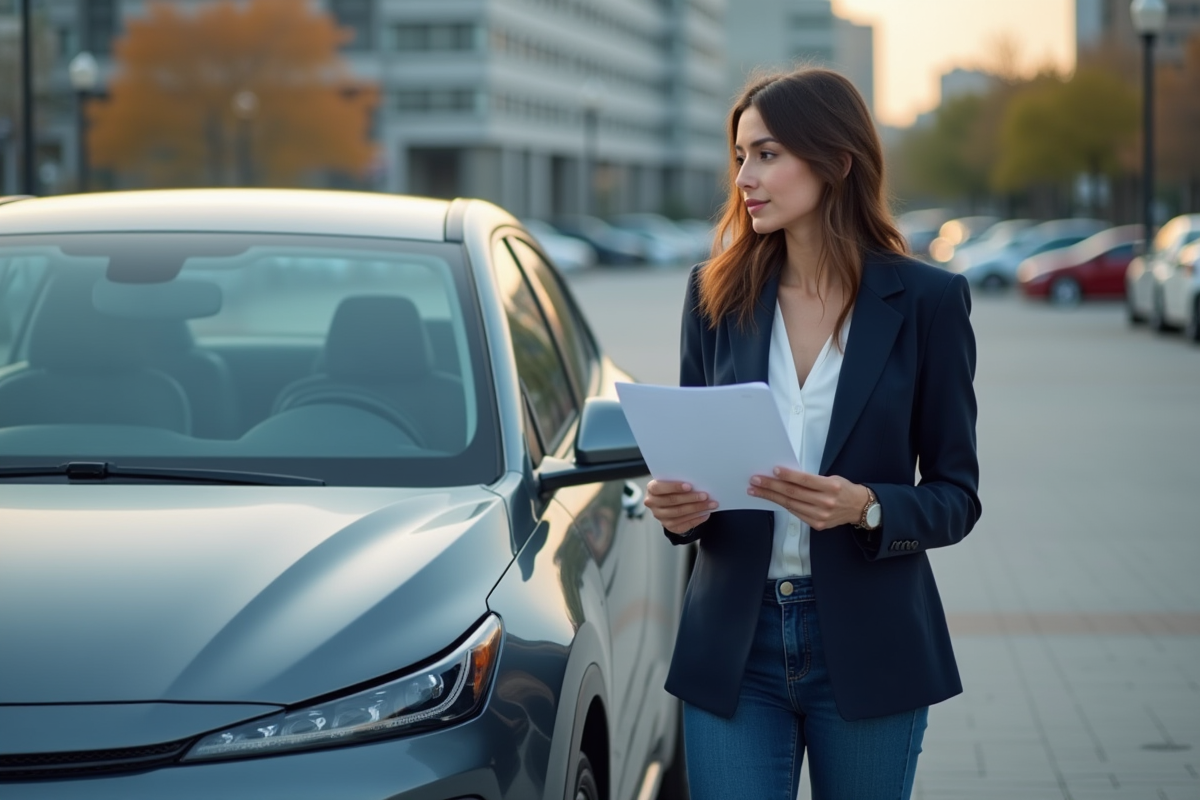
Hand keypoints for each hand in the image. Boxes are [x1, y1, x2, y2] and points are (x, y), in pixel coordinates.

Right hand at [644, 480, 718, 534]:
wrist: (669, 503)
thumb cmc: (673, 488)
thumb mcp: (672, 481)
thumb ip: (680, 481)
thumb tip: (697, 482)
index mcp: (652, 489)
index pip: (659, 488)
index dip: (674, 487)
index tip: (689, 486)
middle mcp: (653, 504)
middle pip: (673, 501)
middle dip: (691, 498)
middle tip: (705, 495)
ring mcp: (661, 517)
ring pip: (680, 513)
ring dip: (697, 509)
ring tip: (710, 504)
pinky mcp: (669, 527)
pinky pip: (684, 524)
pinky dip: (696, 519)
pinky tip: (706, 514)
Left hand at [747, 467, 868, 530]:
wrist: (859, 508)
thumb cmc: (843, 489)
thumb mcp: (832, 478)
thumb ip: (812, 480)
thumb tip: (787, 476)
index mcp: (831, 487)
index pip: (805, 480)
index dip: (788, 475)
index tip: (773, 470)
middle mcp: (826, 502)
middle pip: (793, 493)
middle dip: (771, 486)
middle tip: (755, 481)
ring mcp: (821, 515)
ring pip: (791, 505)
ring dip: (771, 497)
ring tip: (756, 490)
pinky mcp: (817, 524)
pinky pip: (796, 513)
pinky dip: (783, 505)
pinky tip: (772, 499)